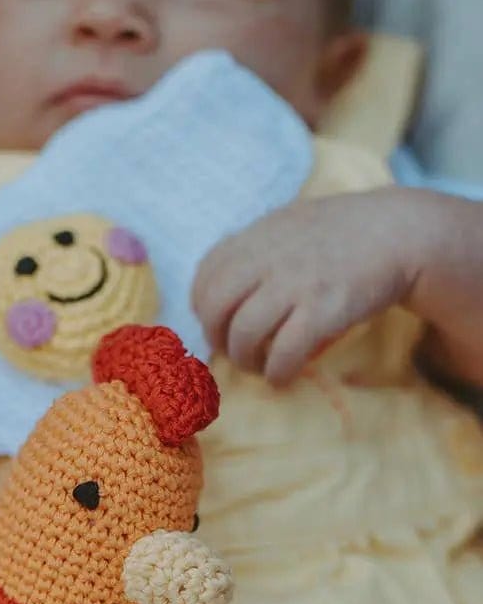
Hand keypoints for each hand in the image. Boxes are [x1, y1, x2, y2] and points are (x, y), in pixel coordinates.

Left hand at [192, 191, 418, 385]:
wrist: (399, 231)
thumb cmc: (339, 234)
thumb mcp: (287, 227)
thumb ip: (251, 252)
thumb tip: (215, 290)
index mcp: (256, 237)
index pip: (205, 276)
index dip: (203, 308)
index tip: (219, 323)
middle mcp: (269, 258)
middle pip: (215, 308)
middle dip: (216, 338)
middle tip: (233, 351)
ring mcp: (295, 283)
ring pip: (244, 333)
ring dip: (244, 360)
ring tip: (258, 366)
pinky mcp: (323, 309)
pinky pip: (284, 351)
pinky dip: (276, 371)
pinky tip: (281, 376)